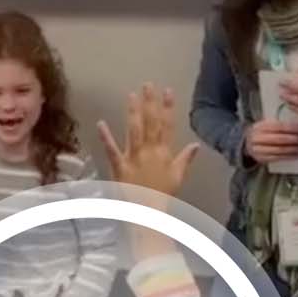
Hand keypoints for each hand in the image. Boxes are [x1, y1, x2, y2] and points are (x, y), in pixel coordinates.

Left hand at [97, 83, 200, 199]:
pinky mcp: (119, 166)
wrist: (149, 212)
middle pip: (151, 123)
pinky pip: (112, 150)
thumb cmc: (163, 195)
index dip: (168, 107)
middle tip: (148, 85)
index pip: (167, 126)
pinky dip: (106, 137)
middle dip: (150, 103)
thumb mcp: (178, 176)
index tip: (168, 91)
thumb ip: (186, 158)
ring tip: (132, 95)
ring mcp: (134, 157)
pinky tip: (101, 123)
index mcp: (164, 152)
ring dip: (133, 112)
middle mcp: (150, 151)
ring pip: (134, 131)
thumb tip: (196, 145)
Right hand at [244, 120, 297, 163]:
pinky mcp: (263, 159)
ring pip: (281, 150)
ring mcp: (260, 150)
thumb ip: (279, 124)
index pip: (280, 127)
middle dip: (297, 139)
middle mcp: (259, 138)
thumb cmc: (262, 132)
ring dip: (296, 149)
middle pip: (281, 139)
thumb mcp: (267, 124)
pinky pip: (279, 158)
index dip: (293, 128)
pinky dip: (291, 156)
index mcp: (261, 127)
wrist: (247, 143)